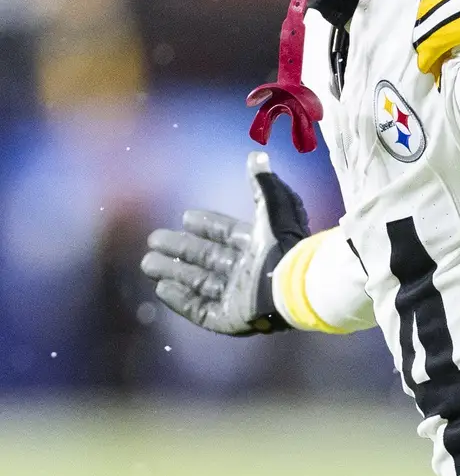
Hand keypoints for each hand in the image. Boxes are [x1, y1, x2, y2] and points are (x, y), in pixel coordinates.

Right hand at [140, 151, 309, 335]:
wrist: (295, 285)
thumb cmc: (285, 245)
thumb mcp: (275, 207)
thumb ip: (263, 184)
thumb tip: (256, 155)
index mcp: (258, 247)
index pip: (226, 234)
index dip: (206, 225)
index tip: (185, 217)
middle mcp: (247, 271)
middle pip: (206, 259)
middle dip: (179, 249)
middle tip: (154, 241)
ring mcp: (238, 297)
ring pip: (199, 283)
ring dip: (173, 273)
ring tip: (148, 263)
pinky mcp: (231, 319)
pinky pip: (201, 310)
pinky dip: (180, 301)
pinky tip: (161, 290)